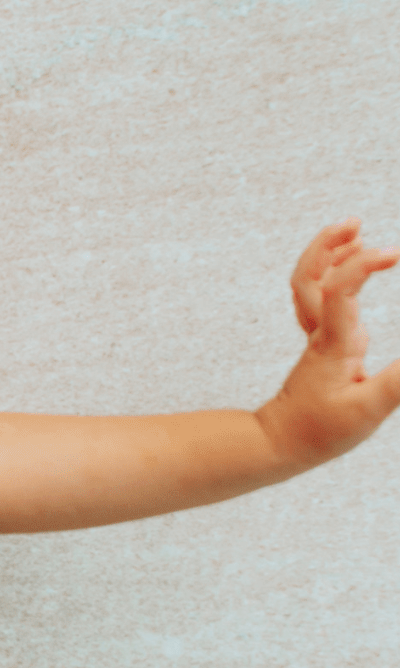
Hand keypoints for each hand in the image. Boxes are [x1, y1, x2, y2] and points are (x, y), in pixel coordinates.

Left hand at [263, 220, 399, 467]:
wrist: (280, 445)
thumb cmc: (320, 432)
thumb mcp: (370, 409)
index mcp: (334, 343)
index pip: (340, 290)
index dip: (363, 265)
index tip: (394, 253)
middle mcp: (322, 333)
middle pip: (310, 278)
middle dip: (329, 245)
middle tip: (355, 222)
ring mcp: (318, 337)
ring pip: (310, 285)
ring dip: (328, 254)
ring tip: (355, 232)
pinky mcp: (320, 346)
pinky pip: (319, 300)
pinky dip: (333, 277)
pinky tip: (352, 270)